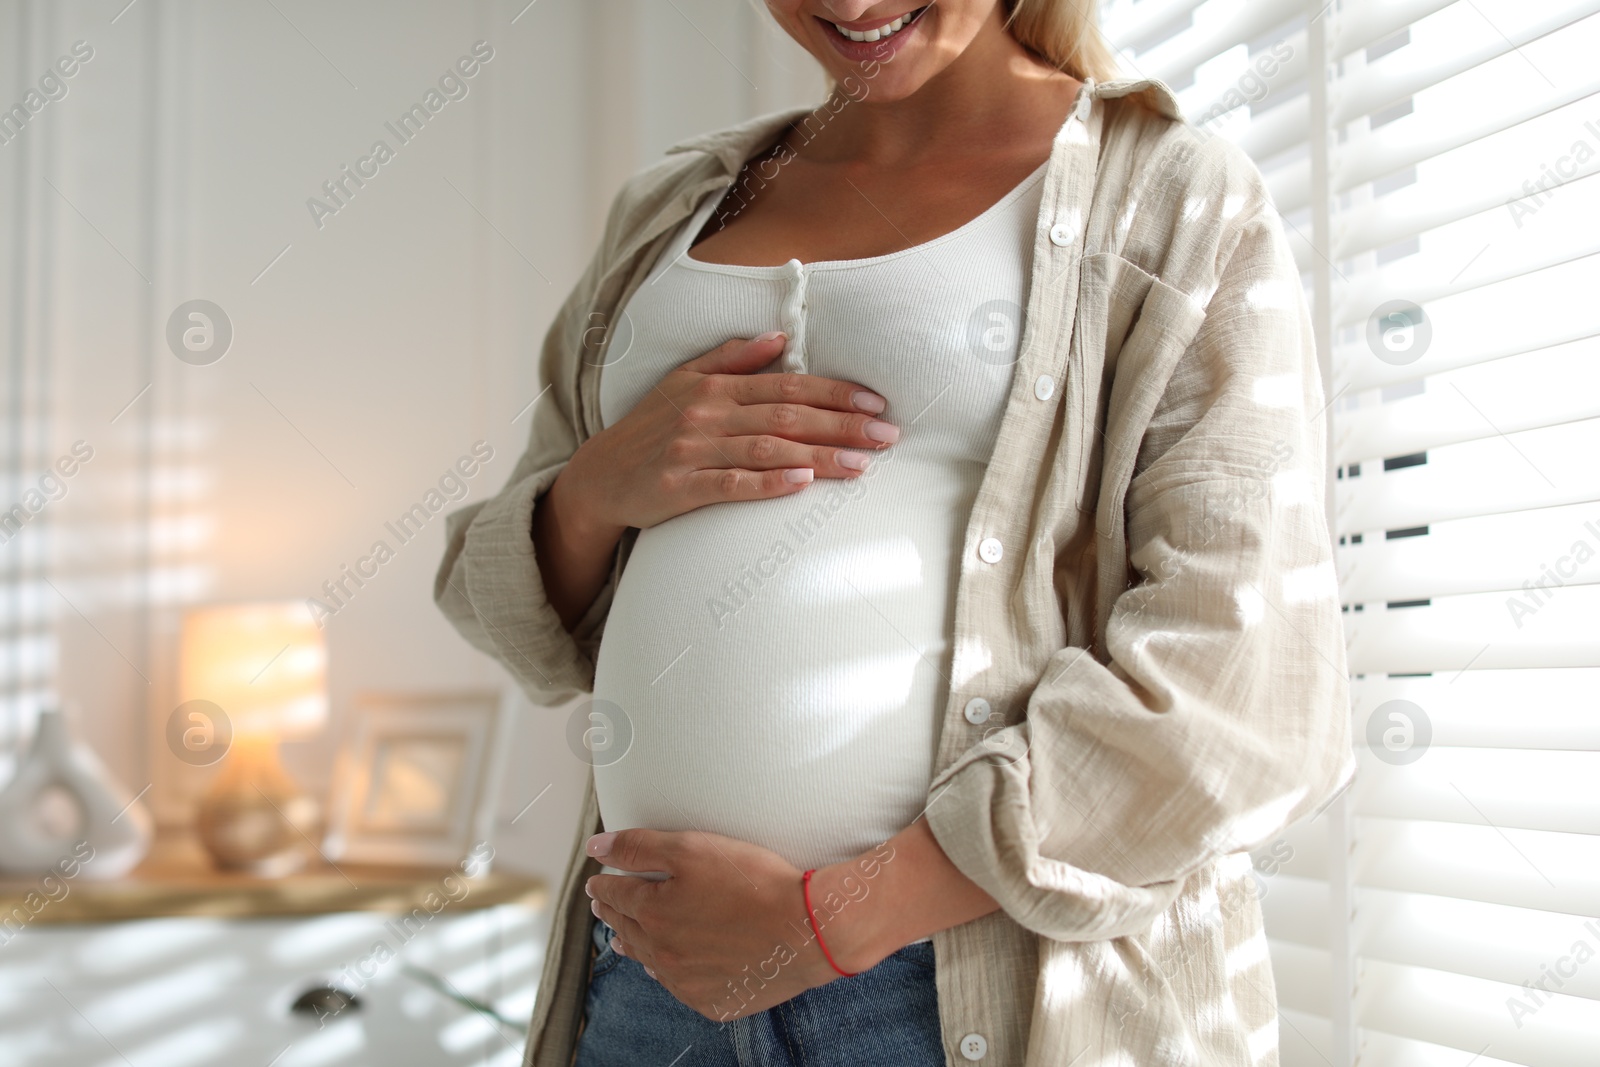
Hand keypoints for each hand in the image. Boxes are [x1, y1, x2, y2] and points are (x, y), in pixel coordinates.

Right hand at [557, 333, 898, 538]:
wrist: (598, 477)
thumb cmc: (650, 428)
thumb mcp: (684, 381)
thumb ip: (732, 359)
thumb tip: (778, 338)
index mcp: (714, 386)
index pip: (786, 385)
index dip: (834, 393)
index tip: (875, 404)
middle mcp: (706, 414)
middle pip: (786, 416)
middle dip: (841, 425)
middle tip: (886, 436)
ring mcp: (693, 451)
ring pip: (767, 450)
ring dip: (819, 457)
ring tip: (862, 466)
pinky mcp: (681, 489)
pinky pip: (732, 484)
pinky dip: (769, 483)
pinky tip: (802, 484)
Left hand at [583, 828, 885, 1021]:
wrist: (807, 929)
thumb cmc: (754, 882)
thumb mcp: (692, 849)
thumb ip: (639, 847)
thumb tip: (595, 849)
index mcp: (653, 913)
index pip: (616, 895)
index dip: (604, 885)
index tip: (597, 883)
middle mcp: (662, 953)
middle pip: (627, 929)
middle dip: (613, 914)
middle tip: (604, 905)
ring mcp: (687, 981)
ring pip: (648, 961)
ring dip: (633, 945)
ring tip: (622, 938)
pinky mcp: (713, 1000)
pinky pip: (679, 986)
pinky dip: (667, 972)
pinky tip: (667, 967)